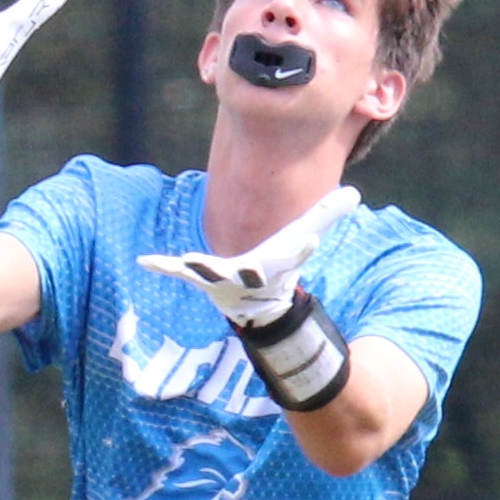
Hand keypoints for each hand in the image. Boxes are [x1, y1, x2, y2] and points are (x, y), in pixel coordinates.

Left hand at [138, 185, 359, 321]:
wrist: (256, 305)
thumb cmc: (280, 267)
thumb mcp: (304, 237)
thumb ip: (327, 215)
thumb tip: (354, 193)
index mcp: (277, 265)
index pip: (294, 256)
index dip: (302, 249)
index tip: (310, 238)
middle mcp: (251, 275)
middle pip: (255, 272)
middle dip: (255, 270)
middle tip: (256, 269)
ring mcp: (223, 279)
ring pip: (213, 274)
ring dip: (202, 269)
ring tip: (188, 262)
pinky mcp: (200, 278)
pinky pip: (179, 273)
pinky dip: (163, 267)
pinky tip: (145, 260)